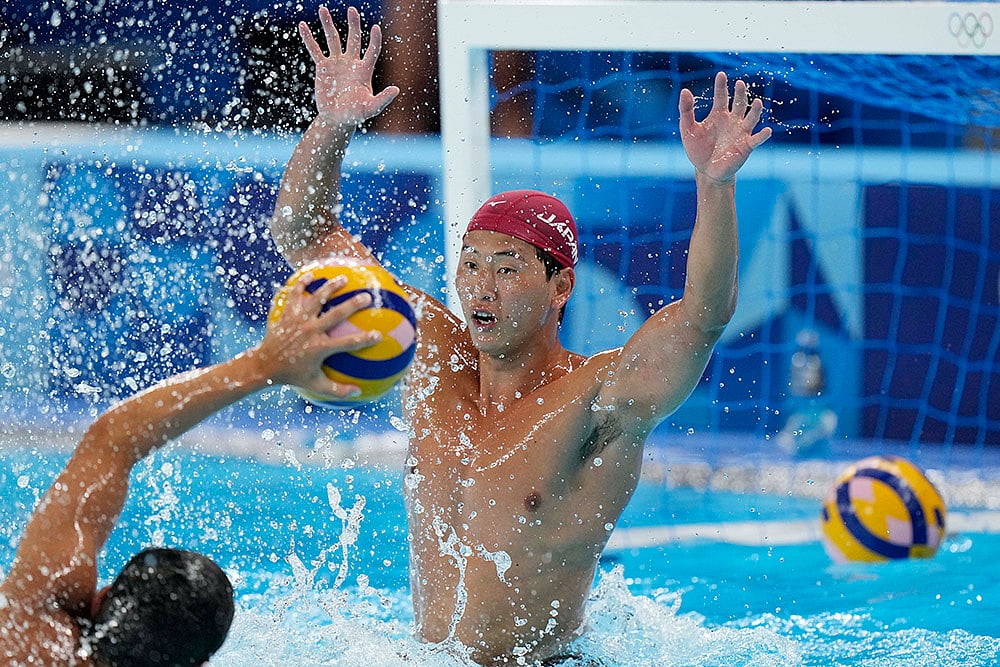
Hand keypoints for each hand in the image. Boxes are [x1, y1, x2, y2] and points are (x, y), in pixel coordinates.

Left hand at [256, 274, 380, 398]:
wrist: (264, 365)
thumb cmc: (293, 376)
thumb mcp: (316, 385)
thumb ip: (338, 390)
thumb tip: (358, 392)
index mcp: (320, 348)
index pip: (348, 343)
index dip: (365, 339)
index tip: (379, 334)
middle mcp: (310, 332)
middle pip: (336, 314)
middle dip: (354, 304)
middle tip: (367, 296)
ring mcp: (298, 321)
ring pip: (317, 299)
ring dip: (331, 287)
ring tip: (343, 278)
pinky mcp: (288, 314)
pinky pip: (295, 294)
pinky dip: (303, 283)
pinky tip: (312, 275)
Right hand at [299, 6, 399, 125]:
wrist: (336, 119)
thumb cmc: (355, 115)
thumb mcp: (370, 108)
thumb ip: (383, 99)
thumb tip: (396, 89)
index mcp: (364, 70)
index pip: (372, 51)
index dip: (374, 40)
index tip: (375, 27)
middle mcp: (351, 63)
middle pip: (353, 39)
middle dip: (353, 24)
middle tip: (352, 9)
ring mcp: (336, 63)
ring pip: (333, 39)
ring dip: (328, 24)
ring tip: (323, 9)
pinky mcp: (323, 67)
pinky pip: (315, 50)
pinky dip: (309, 38)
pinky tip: (303, 25)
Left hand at [679, 72, 771, 183]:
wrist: (706, 171)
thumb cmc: (698, 149)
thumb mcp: (688, 129)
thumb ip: (686, 110)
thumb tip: (685, 91)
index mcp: (719, 114)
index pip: (722, 96)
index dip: (721, 86)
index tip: (721, 75)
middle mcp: (732, 120)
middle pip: (740, 103)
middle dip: (740, 94)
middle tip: (740, 84)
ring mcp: (740, 132)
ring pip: (751, 118)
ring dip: (755, 110)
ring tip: (757, 102)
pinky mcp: (745, 146)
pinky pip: (756, 140)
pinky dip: (762, 136)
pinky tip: (766, 130)